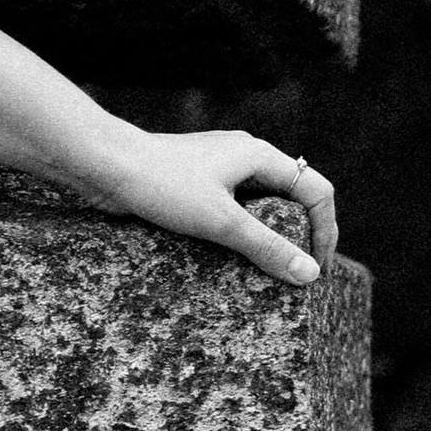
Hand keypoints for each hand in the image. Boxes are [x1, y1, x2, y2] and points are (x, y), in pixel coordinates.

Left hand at [94, 129, 337, 286]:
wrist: (105, 165)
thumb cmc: (162, 184)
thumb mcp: (221, 222)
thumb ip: (267, 247)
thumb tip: (309, 274)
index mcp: (260, 155)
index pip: (316, 190)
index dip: (326, 231)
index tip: (316, 270)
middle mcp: (245, 157)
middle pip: (293, 196)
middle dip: (302, 235)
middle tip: (298, 274)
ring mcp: (220, 169)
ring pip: (262, 204)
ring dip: (271, 236)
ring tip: (269, 272)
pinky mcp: (196, 183)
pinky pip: (233, 208)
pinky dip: (242, 232)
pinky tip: (232, 257)